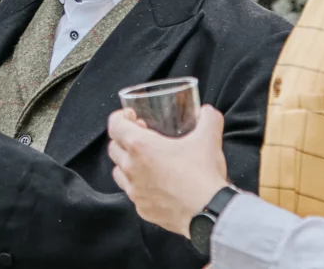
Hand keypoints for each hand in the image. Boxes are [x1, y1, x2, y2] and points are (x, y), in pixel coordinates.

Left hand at [108, 105, 228, 237]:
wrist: (209, 212)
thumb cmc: (203, 175)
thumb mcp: (209, 138)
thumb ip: (208, 119)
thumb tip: (207, 111)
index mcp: (140, 147)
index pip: (114, 126)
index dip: (120, 117)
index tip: (131, 116)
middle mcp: (131, 168)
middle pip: (113, 148)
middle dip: (123, 139)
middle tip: (141, 136)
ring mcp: (135, 191)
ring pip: (119, 172)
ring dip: (127, 163)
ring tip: (145, 160)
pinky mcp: (142, 209)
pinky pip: (133, 193)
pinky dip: (139, 185)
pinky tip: (155, 183)